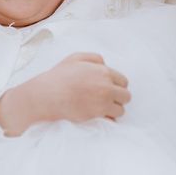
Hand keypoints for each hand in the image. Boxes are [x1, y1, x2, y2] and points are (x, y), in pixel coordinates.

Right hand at [0, 52, 130, 135]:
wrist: (49, 94)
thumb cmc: (60, 75)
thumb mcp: (76, 57)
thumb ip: (94, 58)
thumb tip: (105, 64)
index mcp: (103, 71)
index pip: (123, 80)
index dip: (117, 84)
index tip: (109, 88)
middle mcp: (106, 86)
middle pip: (126, 95)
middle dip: (119, 97)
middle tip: (107, 97)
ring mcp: (103, 102)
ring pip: (121, 109)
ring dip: (114, 108)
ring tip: (103, 106)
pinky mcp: (97, 115)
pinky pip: (112, 119)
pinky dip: (108, 118)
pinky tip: (99, 114)